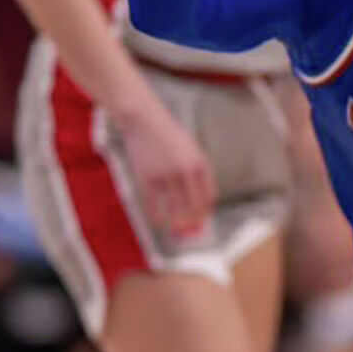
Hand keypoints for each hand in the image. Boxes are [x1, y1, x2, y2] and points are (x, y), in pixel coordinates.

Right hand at [112, 98, 214, 239]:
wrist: (144, 120)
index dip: (206, 209)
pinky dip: (157, 216)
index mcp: (199, 163)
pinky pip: (153, 203)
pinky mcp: (147, 177)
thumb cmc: (169, 136)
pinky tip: (160, 223)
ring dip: (178, 222)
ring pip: (174, 207)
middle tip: (193, 230)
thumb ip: (196, 170)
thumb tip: (199, 197)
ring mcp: (165, 174)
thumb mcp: (191, 149)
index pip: (208, 195)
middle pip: (193, 204)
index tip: (203, 218)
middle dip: (194, 220)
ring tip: (179, 230)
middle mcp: (184, 170)